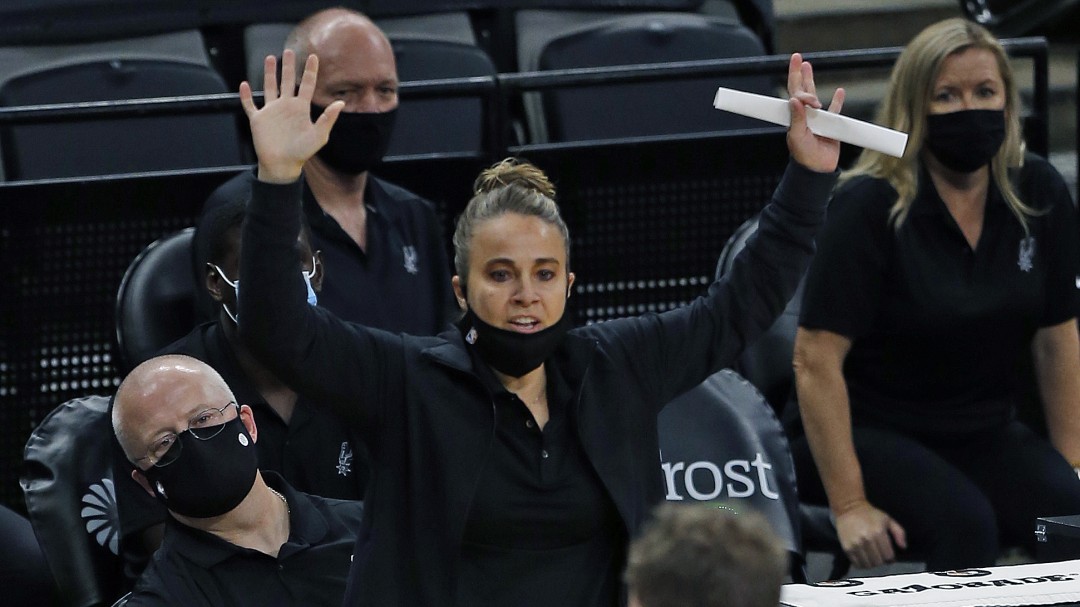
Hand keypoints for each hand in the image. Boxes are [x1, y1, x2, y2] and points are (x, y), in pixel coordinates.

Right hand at [239, 49, 343, 183]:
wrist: (283, 166)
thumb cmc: (302, 153)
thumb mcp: (319, 136)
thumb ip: (328, 119)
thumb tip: (340, 103)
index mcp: (301, 108)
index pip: (308, 85)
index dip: (311, 71)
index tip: (314, 57)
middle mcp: (286, 106)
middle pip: (288, 81)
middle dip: (288, 67)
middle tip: (289, 51)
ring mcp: (271, 112)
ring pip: (269, 87)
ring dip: (269, 74)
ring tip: (270, 58)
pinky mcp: (258, 120)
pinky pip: (250, 105)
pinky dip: (246, 96)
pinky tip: (244, 85)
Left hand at [785, 53, 844, 172]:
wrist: (818, 169)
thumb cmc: (804, 155)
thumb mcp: (798, 137)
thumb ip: (797, 118)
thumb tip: (794, 99)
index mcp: (795, 116)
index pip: (793, 92)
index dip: (794, 76)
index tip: (797, 63)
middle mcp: (805, 115)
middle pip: (802, 89)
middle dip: (800, 73)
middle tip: (798, 57)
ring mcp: (818, 119)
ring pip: (816, 96)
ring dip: (812, 82)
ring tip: (809, 66)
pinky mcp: (831, 126)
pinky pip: (835, 111)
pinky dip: (837, 101)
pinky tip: (840, 91)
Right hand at [834, 500, 906, 568]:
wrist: (848, 508)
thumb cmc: (869, 514)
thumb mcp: (887, 519)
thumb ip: (899, 532)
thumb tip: (903, 547)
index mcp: (878, 532)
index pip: (888, 556)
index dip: (890, 558)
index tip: (888, 555)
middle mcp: (867, 540)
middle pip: (878, 562)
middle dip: (881, 560)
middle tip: (879, 555)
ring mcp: (856, 545)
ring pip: (868, 565)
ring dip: (872, 563)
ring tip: (871, 557)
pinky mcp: (847, 548)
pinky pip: (857, 563)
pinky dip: (861, 564)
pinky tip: (863, 558)